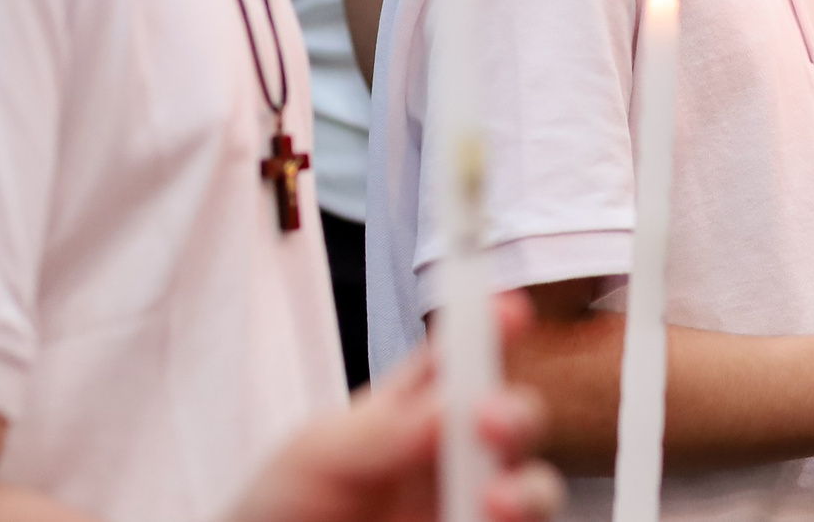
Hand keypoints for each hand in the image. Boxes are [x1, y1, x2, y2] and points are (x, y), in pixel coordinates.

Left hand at [228, 293, 561, 521]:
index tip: (508, 311)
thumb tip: (451, 405)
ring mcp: (460, 507)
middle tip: (490, 419)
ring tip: (498, 501)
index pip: (458, 359)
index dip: (489, 326)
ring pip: (531, 487)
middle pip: (510, 420)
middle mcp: (446, 459)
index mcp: (408, 412)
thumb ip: (379, 430)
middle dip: (517, 410)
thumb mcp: (314, 456)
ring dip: (529, 486)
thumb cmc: (281, 507)